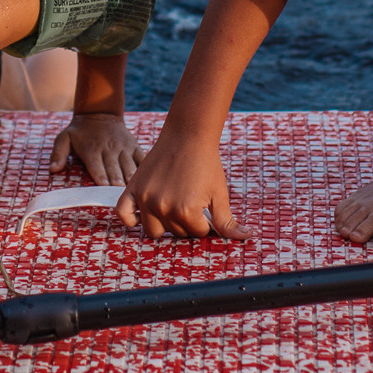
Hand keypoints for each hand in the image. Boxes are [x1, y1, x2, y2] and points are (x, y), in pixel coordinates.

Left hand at [49, 112, 141, 184]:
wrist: (100, 113)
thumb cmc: (80, 131)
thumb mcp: (64, 138)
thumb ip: (58, 153)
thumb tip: (52, 169)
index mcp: (92, 149)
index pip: (96, 166)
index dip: (101, 176)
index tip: (104, 187)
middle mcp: (109, 149)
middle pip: (114, 169)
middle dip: (117, 183)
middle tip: (120, 196)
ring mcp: (123, 148)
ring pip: (129, 165)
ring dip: (132, 179)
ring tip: (136, 192)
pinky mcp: (134, 146)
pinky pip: (141, 158)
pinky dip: (145, 169)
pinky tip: (147, 180)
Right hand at [114, 127, 248, 240]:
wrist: (188, 135)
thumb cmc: (206, 163)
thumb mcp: (220, 194)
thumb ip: (228, 222)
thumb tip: (247, 237)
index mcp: (186, 211)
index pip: (196, 233)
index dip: (204, 221)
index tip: (204, 205)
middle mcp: (163, 207)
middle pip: (175, 233)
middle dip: (186, 222)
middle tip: (190, 201)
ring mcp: (146, 199)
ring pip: (153, 230)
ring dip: (164, 223)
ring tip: (173, 206)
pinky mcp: (134, 188)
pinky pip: (124, 213)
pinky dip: (130, 218)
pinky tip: (144, 214)